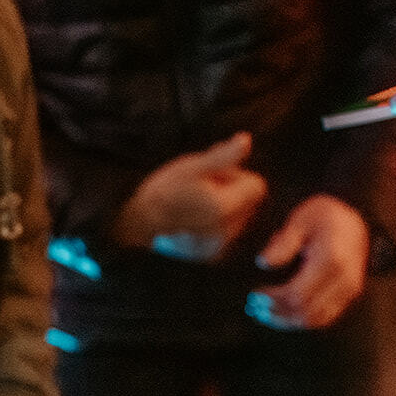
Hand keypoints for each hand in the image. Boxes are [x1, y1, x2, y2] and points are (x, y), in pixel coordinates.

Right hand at [113, 132, 267, 260]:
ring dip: (225, 207)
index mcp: (225, 206)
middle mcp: (228, 230)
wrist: (138, 227)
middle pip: (250, 203)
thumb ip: (223, 156)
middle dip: (233, 191)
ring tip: (197, 203)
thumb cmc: (162, 194)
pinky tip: (196, 219)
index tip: (215, 175)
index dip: (238, 176)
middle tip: (203, 187)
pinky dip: (218, 224)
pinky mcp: (214, 254)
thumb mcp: (191, 166)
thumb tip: (246, 141)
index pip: (257, 186)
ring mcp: (222, 245)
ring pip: (239, 218)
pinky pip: (228, 233)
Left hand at [247, 194, 369, 330]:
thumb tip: (263, 262)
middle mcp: (344, 279)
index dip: (273, 299)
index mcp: (331, 259)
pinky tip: (283, 315)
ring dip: (287, 321)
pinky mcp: (349, 296)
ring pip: (314, 320)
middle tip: (255, 307)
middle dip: (277, 313)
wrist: (354, 220)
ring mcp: (349, 290)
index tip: (255, 295)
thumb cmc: (325, 217)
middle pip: (305, 312)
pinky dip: (301, 320)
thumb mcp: (301, 220)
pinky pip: (325, 318)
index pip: (297, 293)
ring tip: (265, 314)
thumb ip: (283, 242)